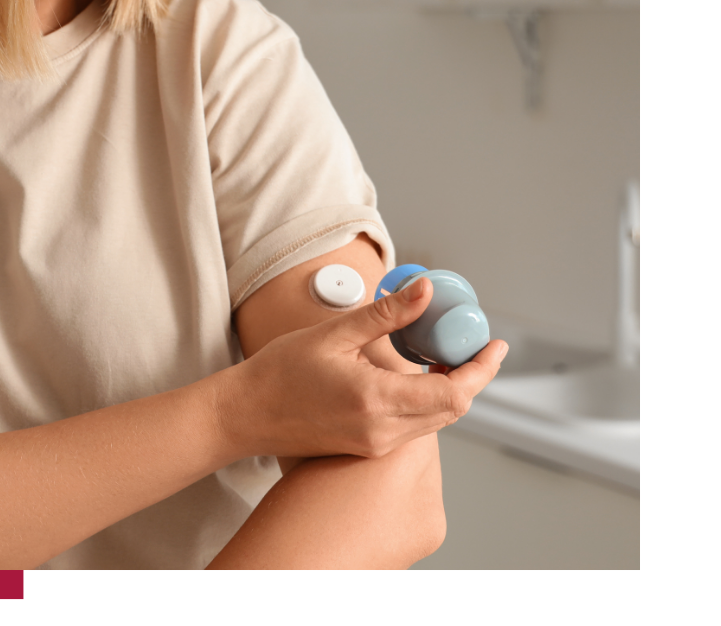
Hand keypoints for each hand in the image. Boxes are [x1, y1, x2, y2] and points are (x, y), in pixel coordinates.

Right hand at [226, 276, 507, 461]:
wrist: (246, 414)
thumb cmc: (280, 372)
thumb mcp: (334, 333)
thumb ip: (386, 315)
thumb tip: (425, 292)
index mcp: (376, 401)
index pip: (454, 394)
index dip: (481, 369)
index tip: (494, 345)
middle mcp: (383, 431)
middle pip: (452, 410)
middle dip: (471, 376)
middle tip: (474, 343)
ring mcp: (375, 444)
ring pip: (435, 421)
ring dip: (450, 390)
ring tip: (444, 354)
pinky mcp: (366, 447)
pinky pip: (413, 426)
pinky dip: (426, 402)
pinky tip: (414, 376)